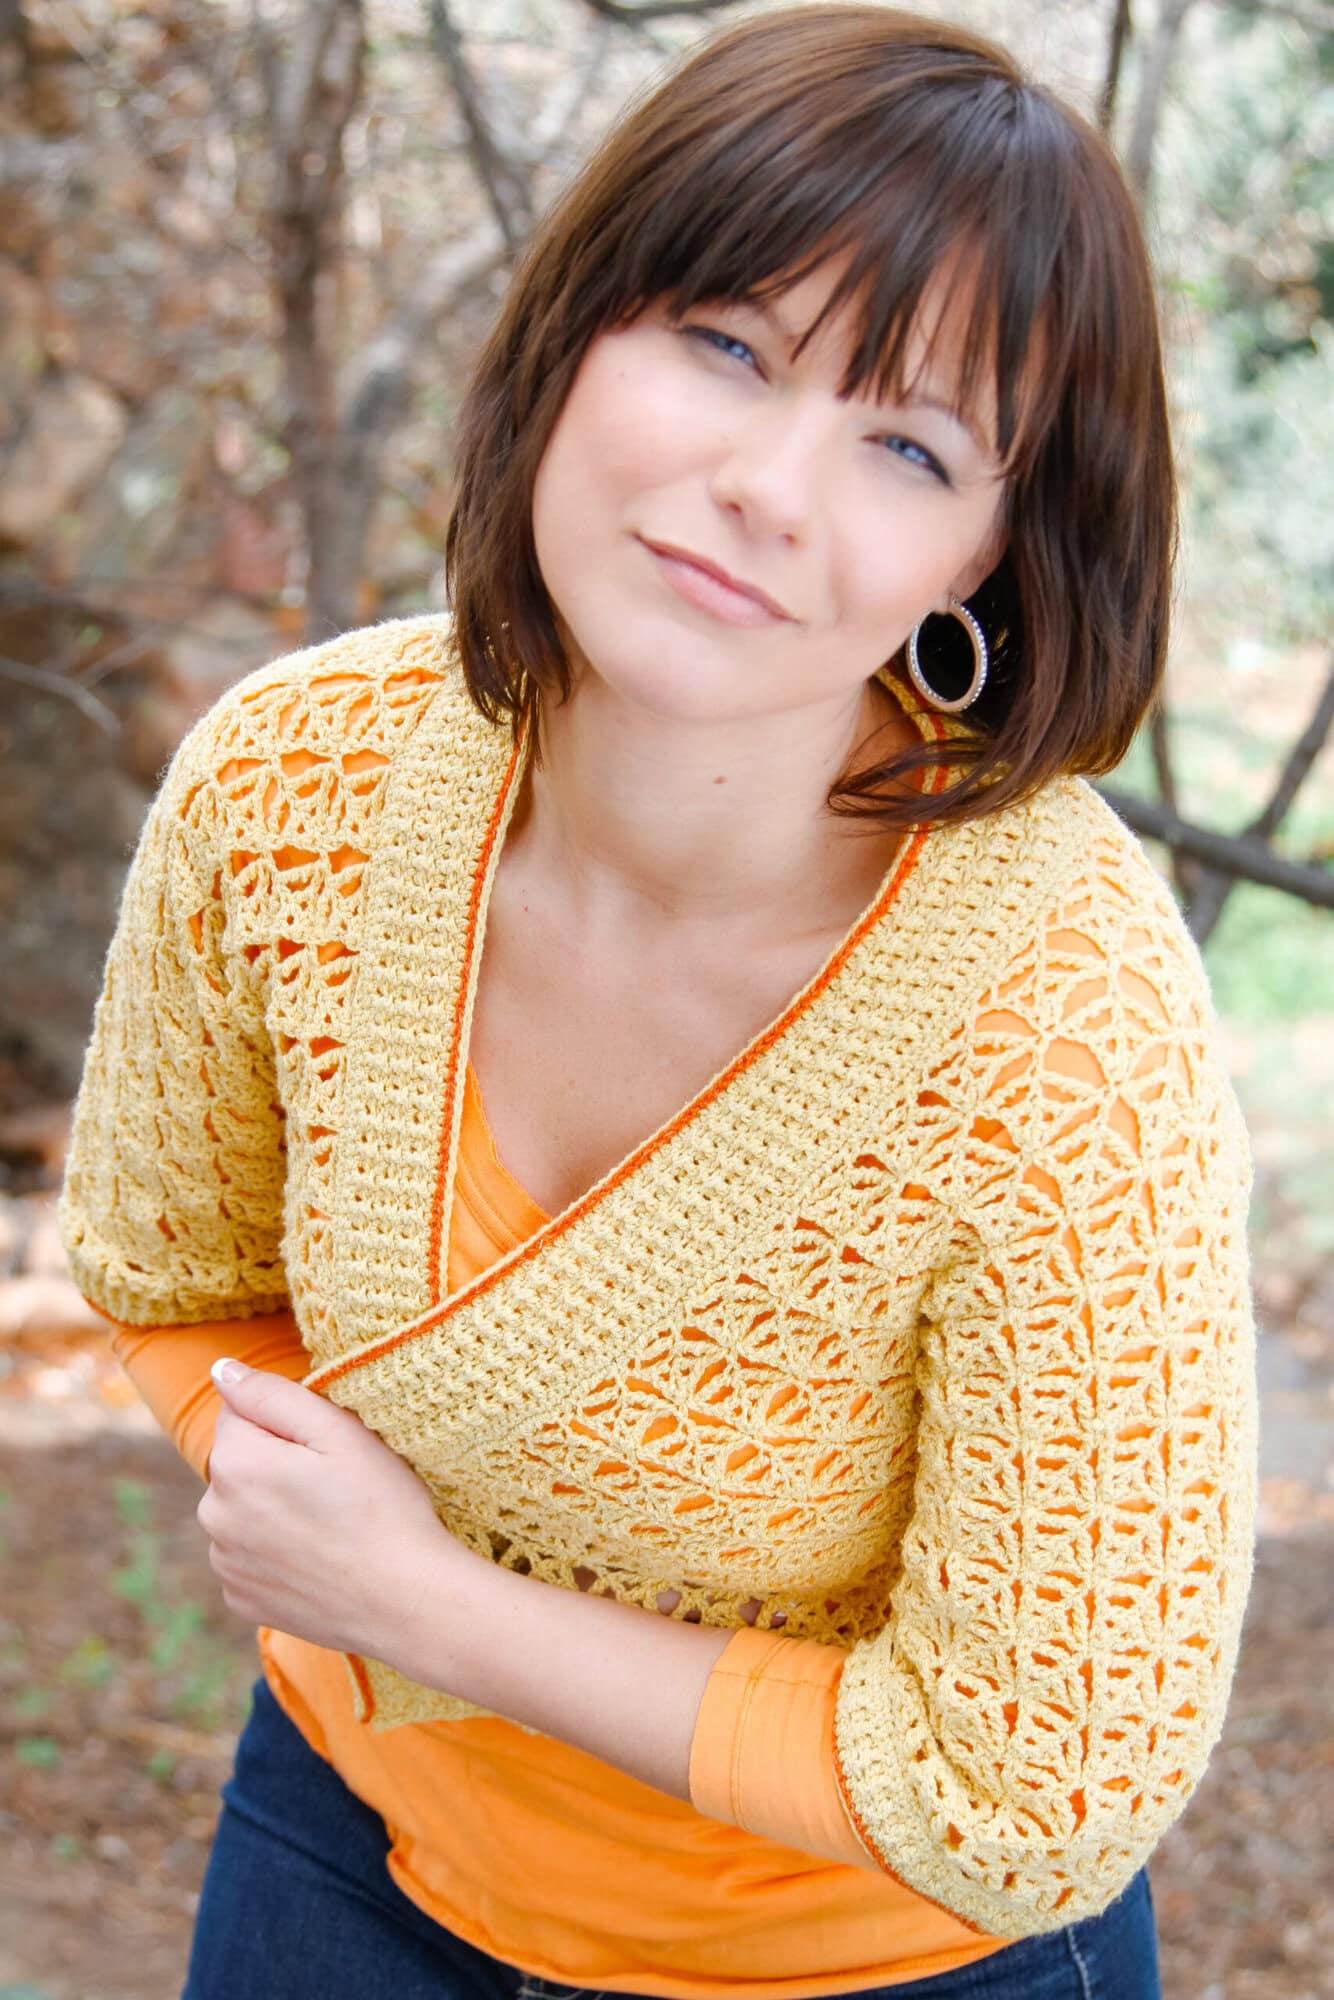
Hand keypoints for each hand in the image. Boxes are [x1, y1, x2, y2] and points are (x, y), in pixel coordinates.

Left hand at [197, 1360, 475, 1669]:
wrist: (404, 1602)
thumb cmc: (381, 1507)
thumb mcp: (337, 1432)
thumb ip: (271, 1394)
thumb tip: (220, 1371)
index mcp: (235, 1464)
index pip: (241, 1412)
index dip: (289, 1422)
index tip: (327, 1448)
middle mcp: (213, 1514)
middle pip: (239, 1462)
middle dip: (275, 1463)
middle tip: (335, 1486)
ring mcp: (225, 1562)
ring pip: (243, 1509)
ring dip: (272, 1507)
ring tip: (331, 1524)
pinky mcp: (240, 1598)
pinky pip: (249, 1555)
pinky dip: (274, 1551)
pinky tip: (318, 1557)